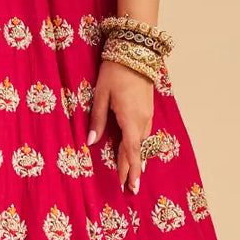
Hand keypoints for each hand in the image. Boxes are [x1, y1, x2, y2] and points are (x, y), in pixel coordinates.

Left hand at [87, 59, 153, 192]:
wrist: (135, 50)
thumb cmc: (114, 72)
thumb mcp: (101, 95)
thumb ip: (98, 120)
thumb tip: (91, 143)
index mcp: (130, 119)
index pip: (132, 152)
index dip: (131, 171)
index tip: (130, 187)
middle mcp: (143, 120)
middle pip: (138, 150)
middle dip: (134, 169)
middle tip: (130, 189)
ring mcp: (148, 113)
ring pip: (143, 141)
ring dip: (138, 158)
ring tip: (133, 174)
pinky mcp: (148, 107)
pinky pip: (145, 132)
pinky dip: (141, 145)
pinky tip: (138, 149)